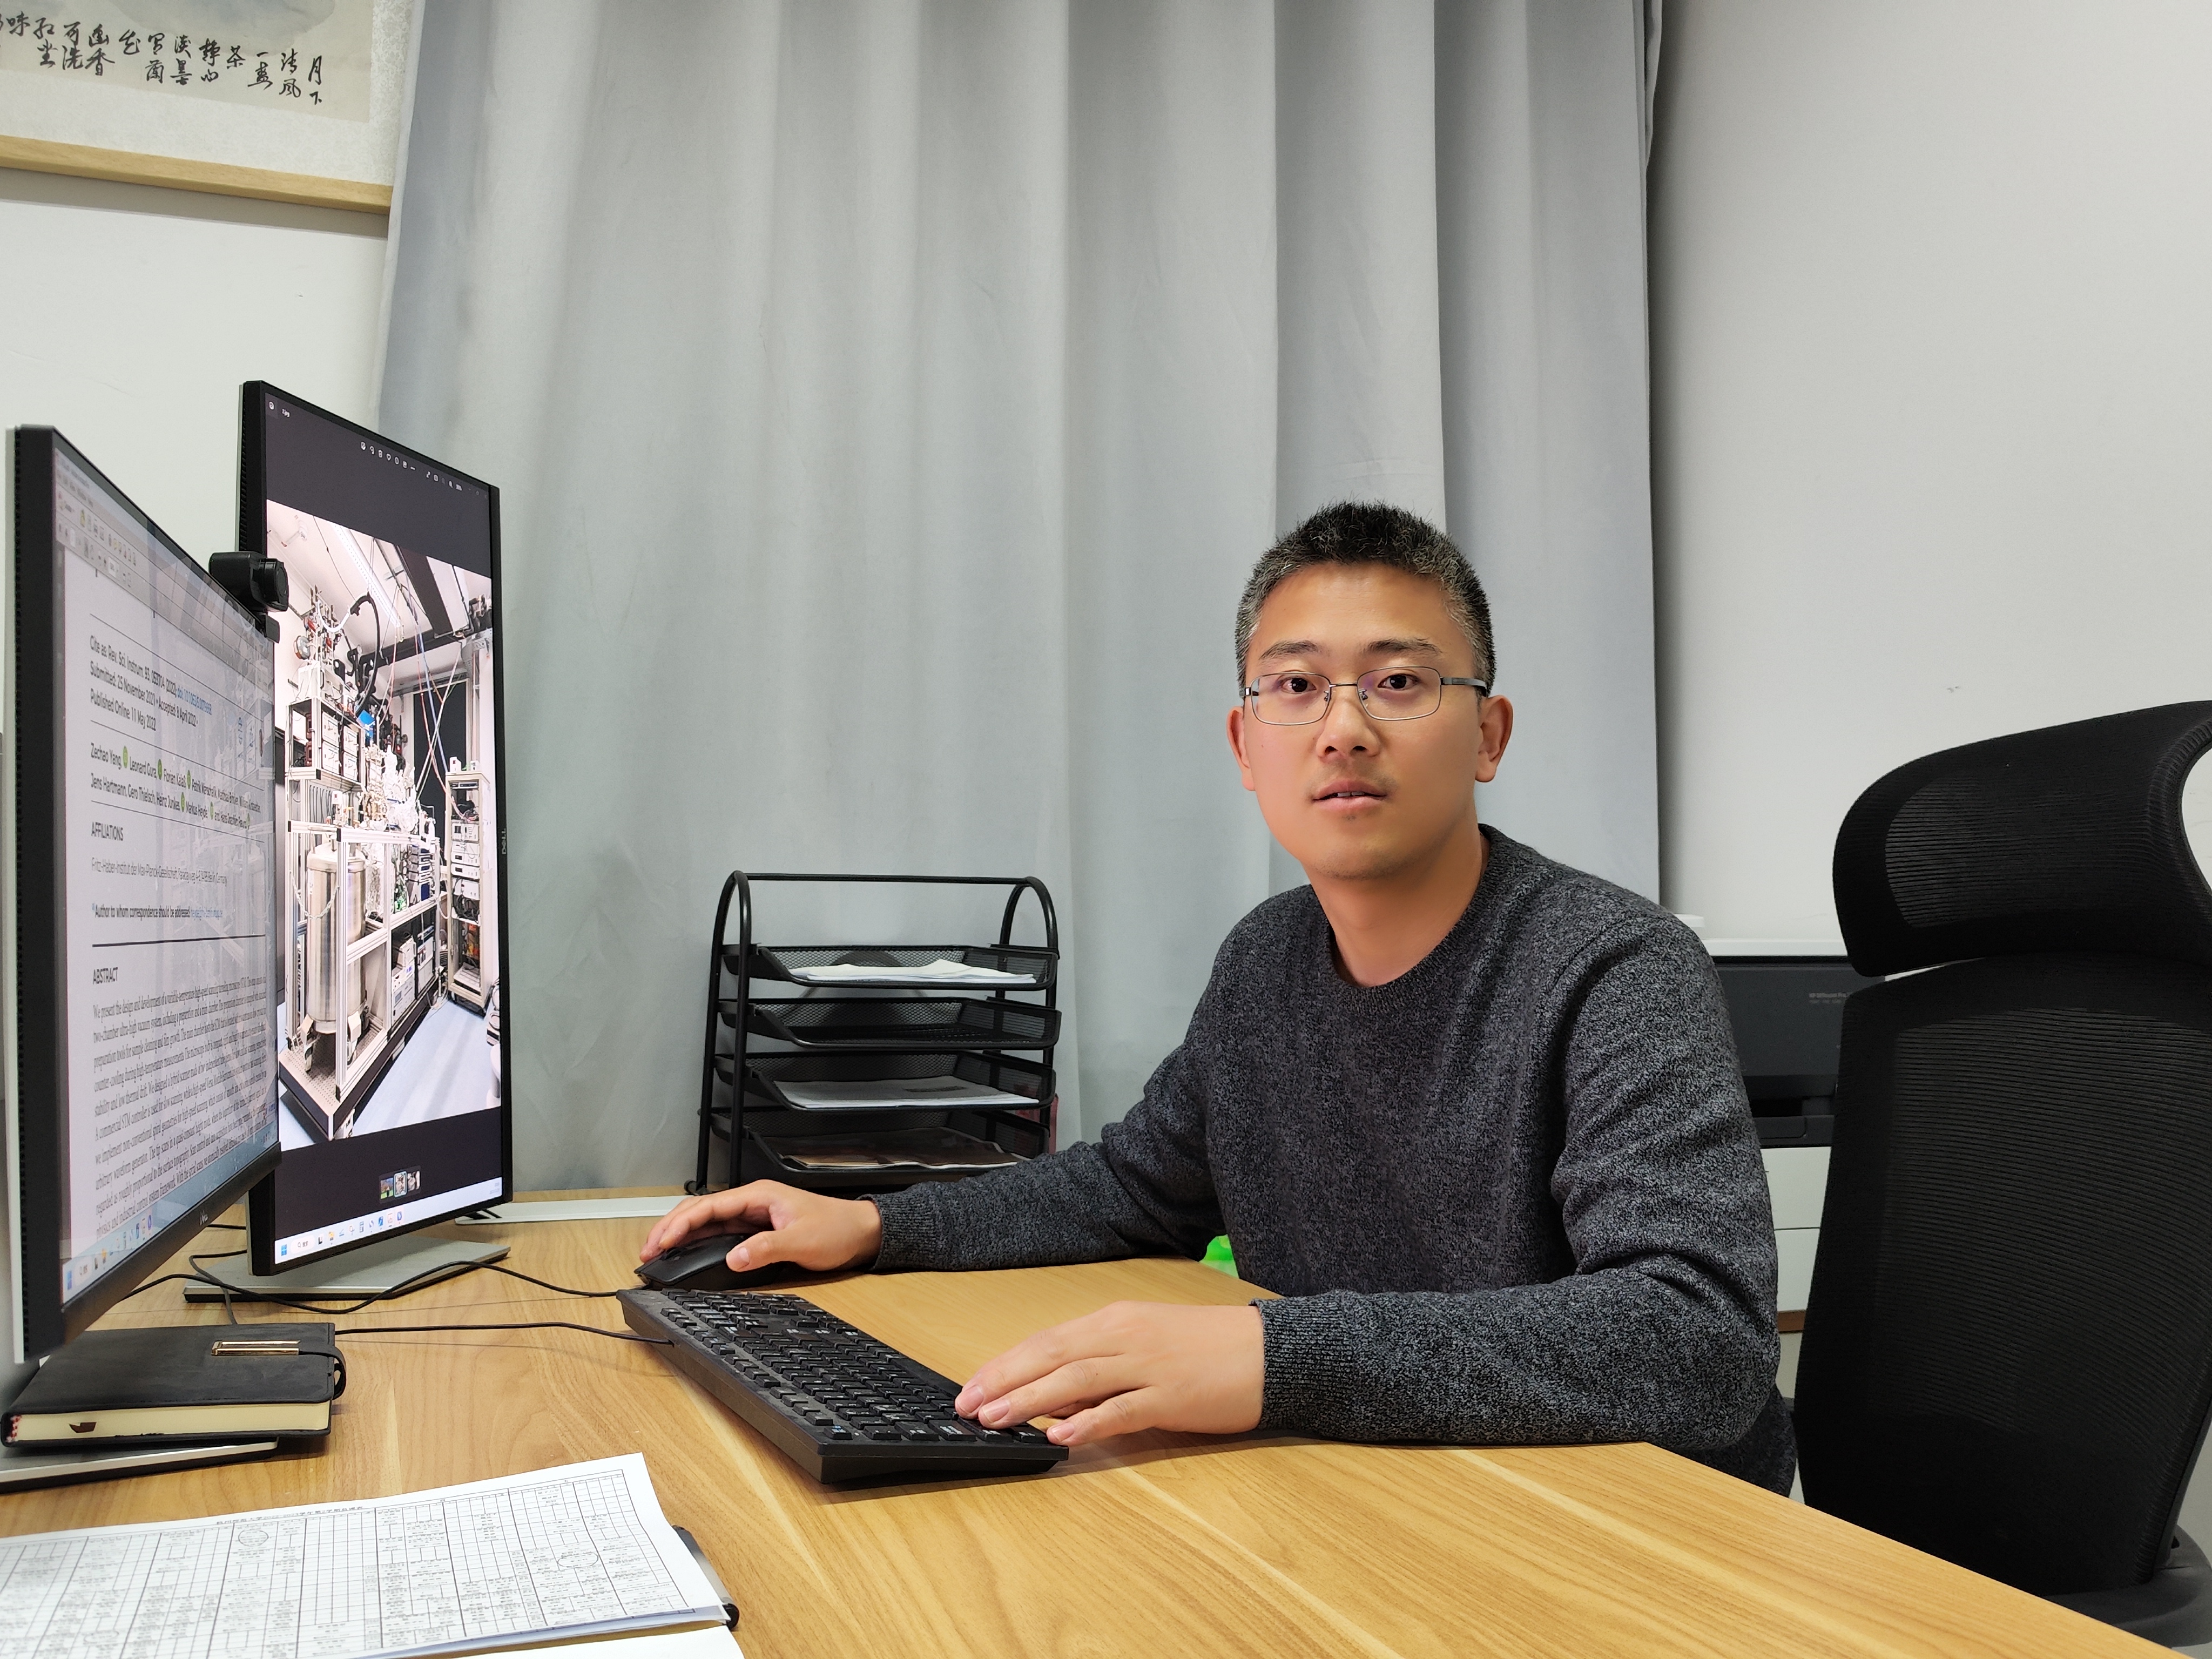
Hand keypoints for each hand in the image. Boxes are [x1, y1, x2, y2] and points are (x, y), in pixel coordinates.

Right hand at [639, 1182, 882, 1273]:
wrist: (861, 1232)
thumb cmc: (837, 1229)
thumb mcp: (802, 1241)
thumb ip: (766, 1249)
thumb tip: (734, 1259)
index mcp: (758, 1195)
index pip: (707, 1206)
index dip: (679, 1225)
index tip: (660, 1243)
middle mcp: (752, 1202)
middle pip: (699, 1210)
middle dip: (670, 1228)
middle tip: (647, 1251)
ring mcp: (753, 1215)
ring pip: (706, 1221)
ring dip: (680, 1235)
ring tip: (657, 1253)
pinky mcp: (757, 1230)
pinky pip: (719, 1233)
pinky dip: (698, 1242)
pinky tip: (686, 1254)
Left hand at [953, 1300, 1264, 1446]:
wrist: (1269, 1352)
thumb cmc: (1207, 1348)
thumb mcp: (1146, 1345)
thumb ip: (1101, 1366)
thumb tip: (1053, 1396)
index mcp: (1116, 1321)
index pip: (1047, 1340)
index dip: (1005, 1363)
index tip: (972, 1384)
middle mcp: (1125, 1337)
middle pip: (1052, 1354)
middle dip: (1004, 1380)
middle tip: (966, 1405)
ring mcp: (1148, 1366)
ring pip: (1077, 1379)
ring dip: (1031, 1399)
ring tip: (995, 1418)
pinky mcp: (1171, 1397)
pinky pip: (1122, 1410)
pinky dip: (1089, 1421)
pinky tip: (1062, 1435)